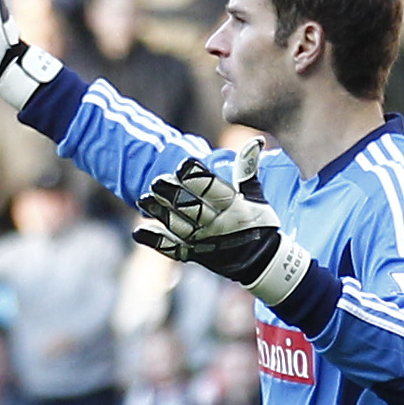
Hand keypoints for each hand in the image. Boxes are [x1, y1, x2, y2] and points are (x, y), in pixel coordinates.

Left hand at [132, 140, 309, 303]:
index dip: (198, 177)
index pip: (214, 190)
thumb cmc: (259, 224)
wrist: (263, 264)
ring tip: (144, 200)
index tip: (184, 165)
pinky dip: (156, 241)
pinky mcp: (196, 255)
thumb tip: (254, 141)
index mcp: (234, 208)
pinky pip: (173, 249)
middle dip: (173, 194)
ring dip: (160, 213)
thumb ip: (247, 170)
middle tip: (157, 181)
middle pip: (191, 207)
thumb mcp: (257, 197)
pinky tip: (139, 232)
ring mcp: (206, 242)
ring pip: (179, 226)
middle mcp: (219, 226)